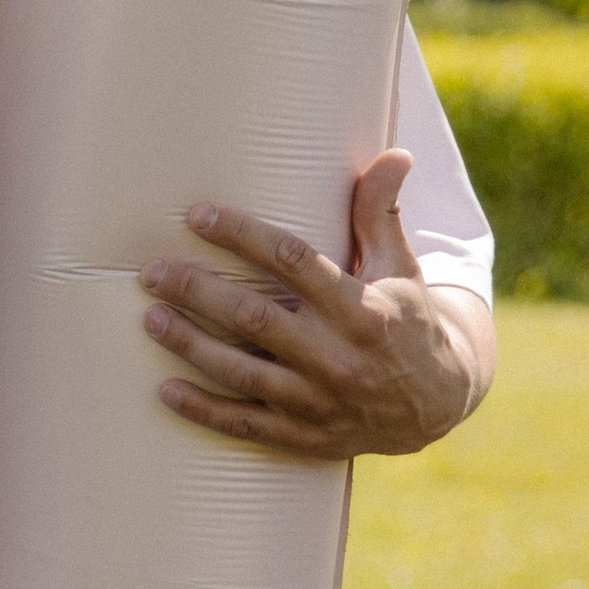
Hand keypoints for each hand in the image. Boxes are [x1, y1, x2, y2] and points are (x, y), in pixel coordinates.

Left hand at [140, 151, 487, 460]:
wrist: (438, 403)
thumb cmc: (406, 319)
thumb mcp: (400, 267)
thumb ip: (380, 212)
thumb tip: (394, 153)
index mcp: (361, 308)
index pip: (293, 261)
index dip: (242, 235)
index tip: (198, 215)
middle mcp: (338, 356)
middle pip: (255, 318)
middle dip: (198, 291)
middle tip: (152, 271)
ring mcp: (320, 401)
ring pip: (243, 372)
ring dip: (191, 345)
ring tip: (151, 318)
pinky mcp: (307, 435)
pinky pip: (247, 425)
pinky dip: (204, 410)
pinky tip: (165, 390)